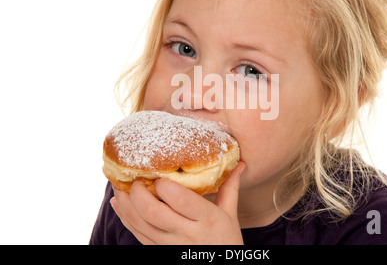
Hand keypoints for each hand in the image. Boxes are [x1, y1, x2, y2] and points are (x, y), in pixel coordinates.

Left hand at [110, 162, 245, 244]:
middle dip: (138, 192)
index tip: (158, 174)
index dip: (164, 185)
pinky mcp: (159, 252)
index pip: (180, 200)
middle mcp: (187, 234)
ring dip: (125, 203)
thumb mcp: (230, 214)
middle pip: (153, 211)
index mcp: (208, 220)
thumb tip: (238, 161)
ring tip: (120, 185)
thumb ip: (230, 187)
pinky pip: (137, 234)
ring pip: (140, 223)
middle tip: (135, 178)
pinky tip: (119, 203)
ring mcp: (170, 246)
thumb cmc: (226, 241)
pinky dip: (124, 217)